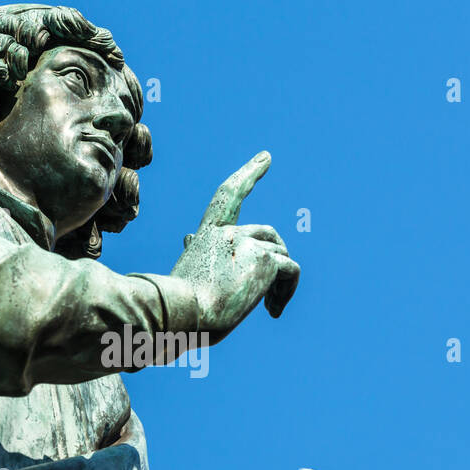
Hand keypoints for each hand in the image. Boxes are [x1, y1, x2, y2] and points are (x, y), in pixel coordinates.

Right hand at [170, 151, 299, 344]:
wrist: (182, 311)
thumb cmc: (178, 305)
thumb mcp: (185, 273)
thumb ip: (194, 251)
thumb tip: (187, 236)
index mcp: (207, 236)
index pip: (229, 196)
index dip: (248, 174)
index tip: (267, 157)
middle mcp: (229, 233)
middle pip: (269, 235)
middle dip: (277, 260)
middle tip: (269, 298)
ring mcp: (248, 243)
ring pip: (282, 255)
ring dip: (280, 283)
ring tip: (270, 308)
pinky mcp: (266, 259)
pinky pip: (291, 271)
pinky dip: (287, 291)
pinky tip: (273, 311)